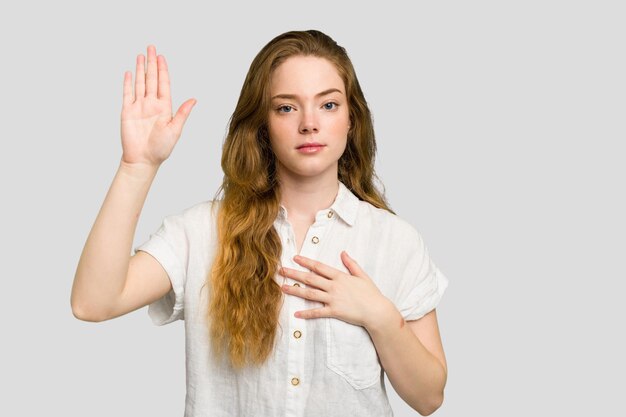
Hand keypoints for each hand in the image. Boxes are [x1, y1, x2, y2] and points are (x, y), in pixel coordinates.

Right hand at [120, 45, 196, 167]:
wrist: (143, 160)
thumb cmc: (161, 148)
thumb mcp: (175, 130)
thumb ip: (182, 113)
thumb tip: (194, 100)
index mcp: (164, 107)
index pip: (164, 84)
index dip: (163, 70)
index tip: (162, 57)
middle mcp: (151, 104)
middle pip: (152, 79)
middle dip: (152, 63)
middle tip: (152, 47)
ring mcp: (139, 107)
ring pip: (140, 83)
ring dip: (140, 69)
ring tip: (141, 56)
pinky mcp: (127, 112)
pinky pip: (127, 94)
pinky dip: (128, 83)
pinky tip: (129, 73)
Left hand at [279, 251, 394, 327]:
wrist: (377, 311)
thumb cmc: (371, 293)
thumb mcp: (362, 275)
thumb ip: (351, 264)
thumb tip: (343, 252)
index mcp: (340, 276)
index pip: (319, 267)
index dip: (306, 262)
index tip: (295, 258)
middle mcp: (334, 286)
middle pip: (310, 278)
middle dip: (295, 274)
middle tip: (282, 270)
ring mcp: (333, 299)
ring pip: (310, 294)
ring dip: (295, 291)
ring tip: (283, 288)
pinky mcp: (334, 311)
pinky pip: (318, 312)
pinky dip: (307, 313)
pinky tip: (296, 314)